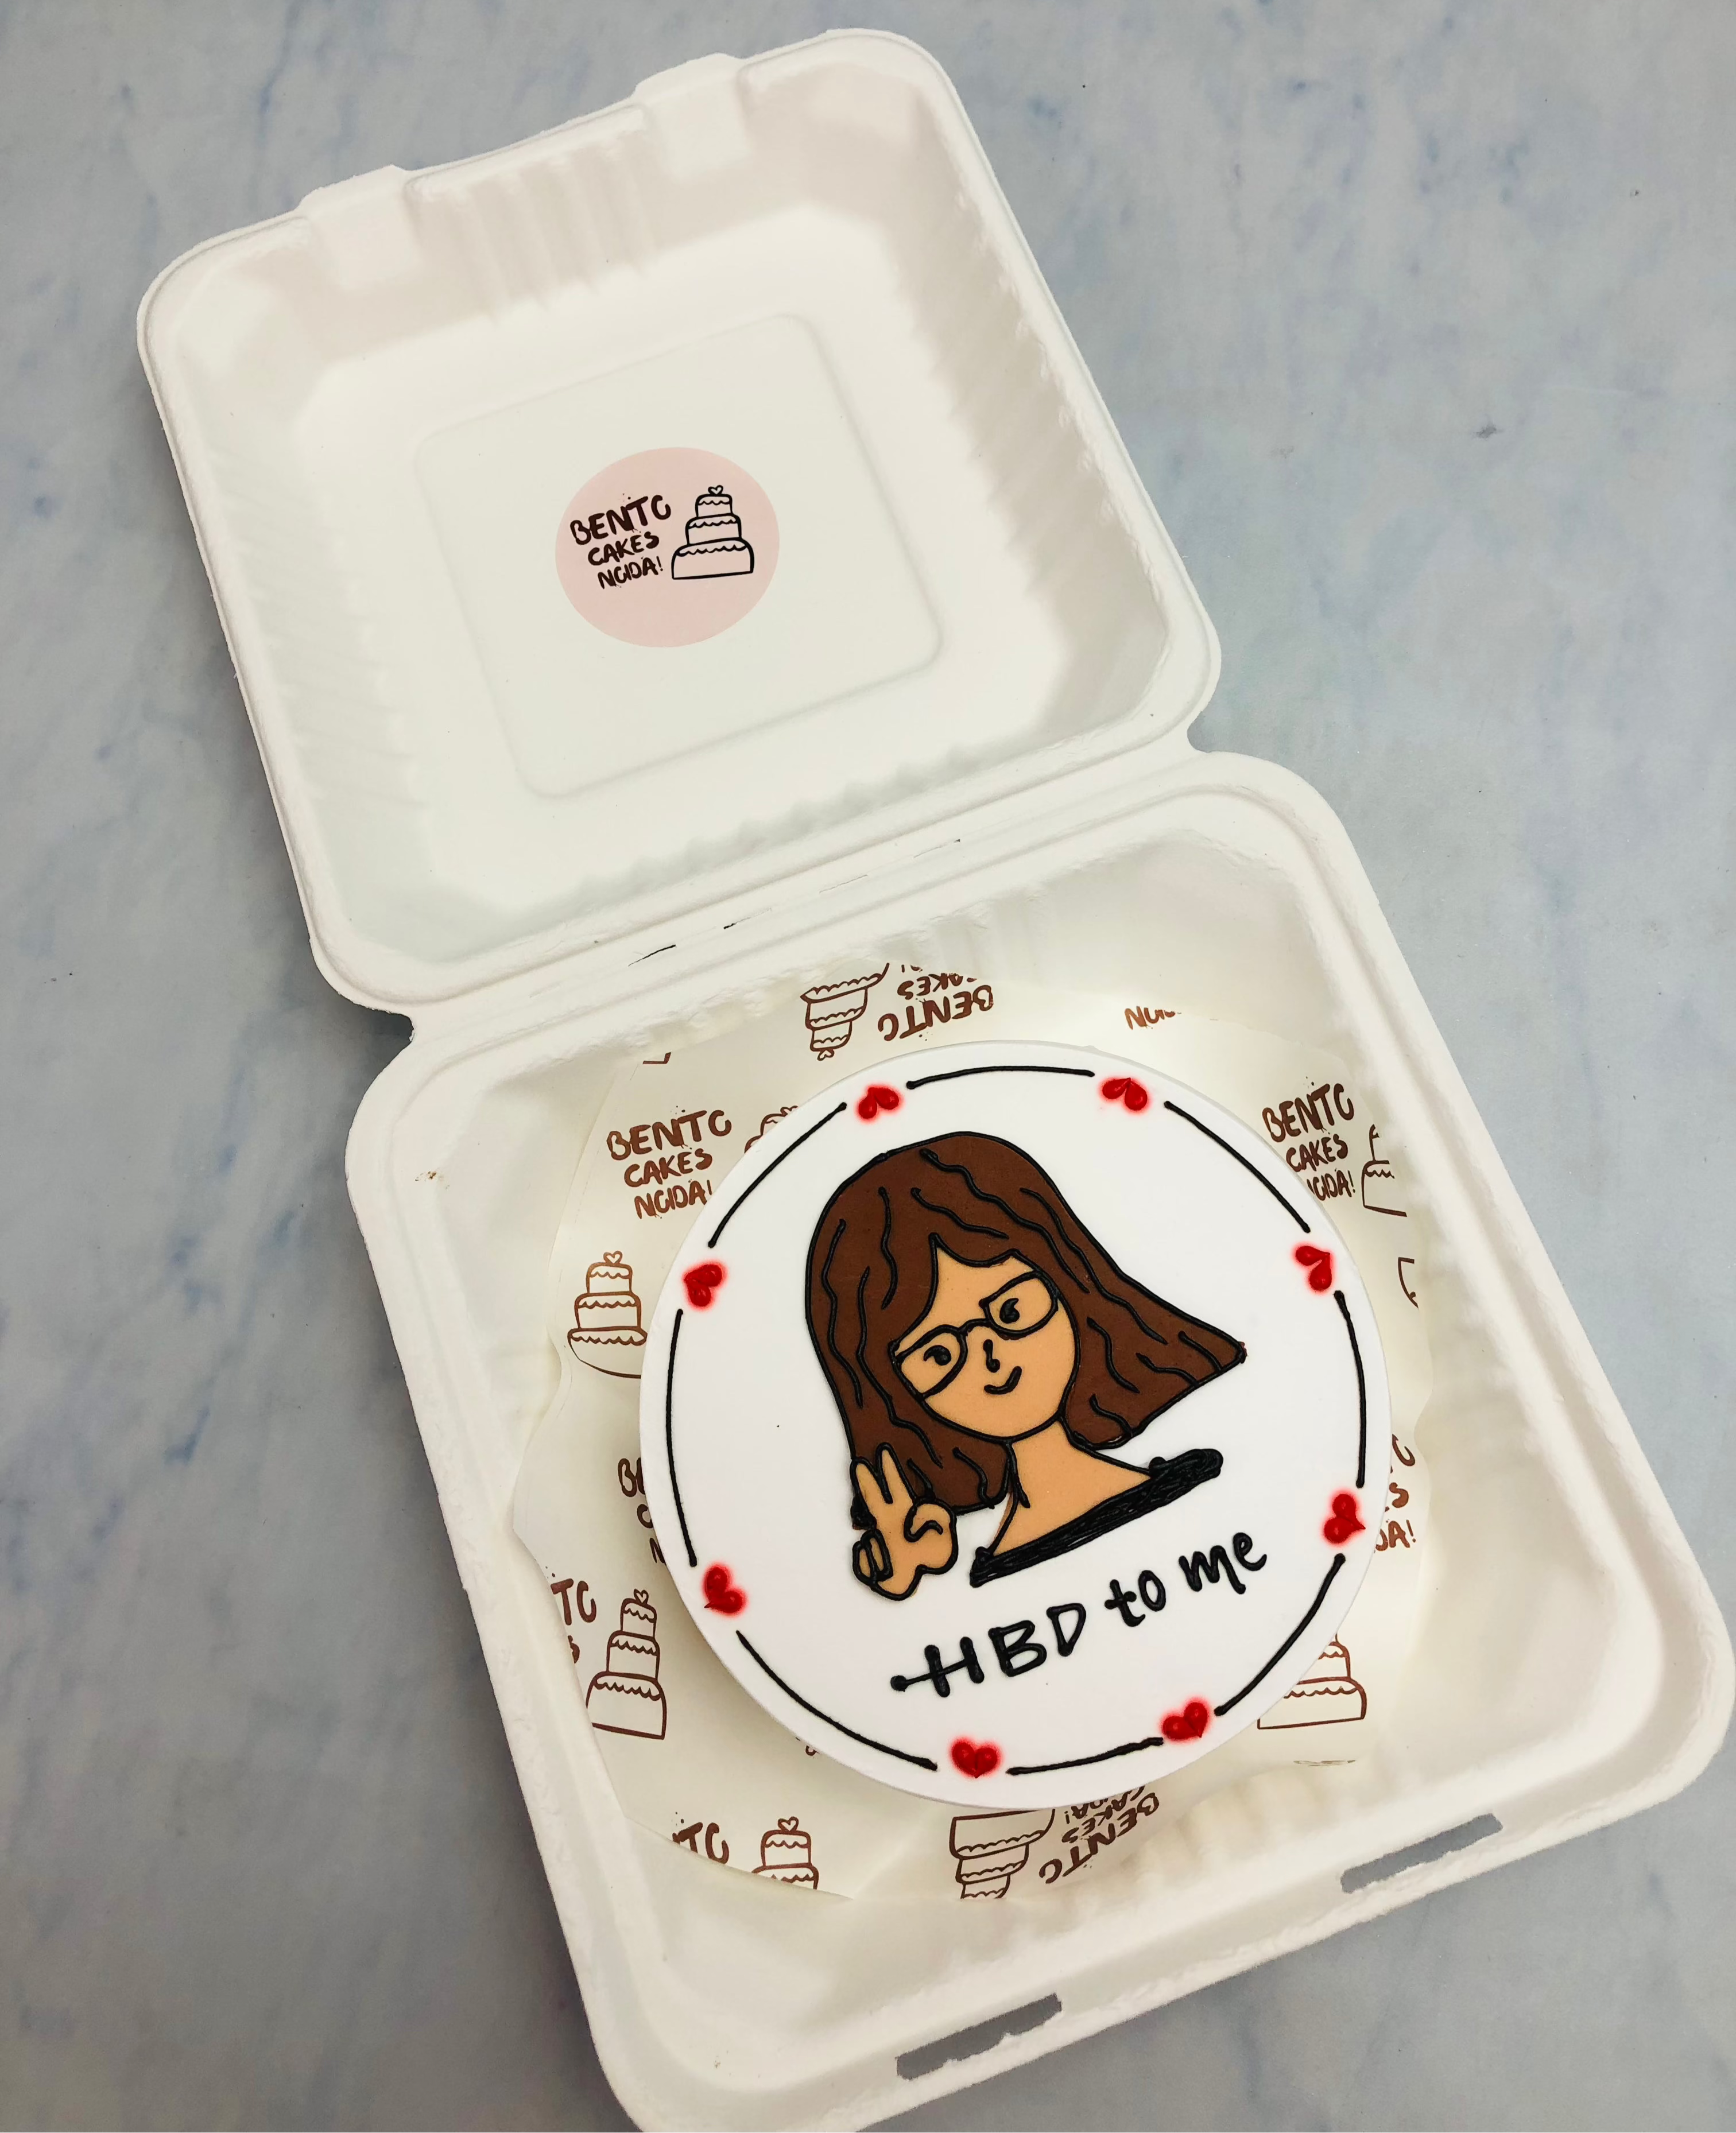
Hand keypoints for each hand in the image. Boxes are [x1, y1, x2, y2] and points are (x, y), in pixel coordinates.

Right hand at [851, 1448, 955, 1598]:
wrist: (914, 1590)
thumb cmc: (928, 1563)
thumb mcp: (944, 1538)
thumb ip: (935, 1518)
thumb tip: (911, 1515)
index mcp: (904, 1515)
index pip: (895, 1487)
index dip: (889, 1469)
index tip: (883, 1451)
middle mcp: (887, 1524)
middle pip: (873, 1497)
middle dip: (866, 1480)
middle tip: (858, 1463)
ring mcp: (876, 1541)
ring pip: (868, 1539)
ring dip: (879, 1552)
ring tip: (890, 1561)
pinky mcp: (866, 1560)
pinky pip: (862, 1559)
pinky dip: (872, 1566)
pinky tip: (882, 1569)